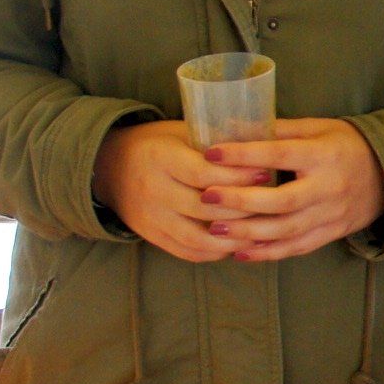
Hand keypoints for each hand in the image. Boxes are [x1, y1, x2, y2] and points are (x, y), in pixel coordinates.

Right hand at [90, 119, 268, 262]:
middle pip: (206, 209)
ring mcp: (151, 217)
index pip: (205, 174)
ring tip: (262, 229)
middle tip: (274, 204)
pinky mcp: (151, 236)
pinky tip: (238, 242)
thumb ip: (215, 141)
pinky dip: (216, 251)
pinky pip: (188, 251)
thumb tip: (265, 142)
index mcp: (161, 158)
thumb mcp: (181, 132)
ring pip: (200, 238)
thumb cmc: (157, 144)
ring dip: (234, 238)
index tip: (267, 172)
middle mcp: (153, 190)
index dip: (238, 176)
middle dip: (244, 208)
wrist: (109, 166)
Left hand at [201, 117, 383, 261]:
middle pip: (281, 201)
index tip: (211, 152)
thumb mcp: (318, 128)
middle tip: (207, 197)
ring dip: (248, 232)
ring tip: (215, 229)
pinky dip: (268, 253)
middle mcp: (328, 187)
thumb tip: (233, 124)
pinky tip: (241, 252)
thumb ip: (279, 130)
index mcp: (324, 155)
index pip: (280, 154)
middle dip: (241, 201)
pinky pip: (297, 248)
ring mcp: (331, 215)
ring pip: (286, 230)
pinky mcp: (332, 233)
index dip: (245, 154)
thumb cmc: (346, 145)